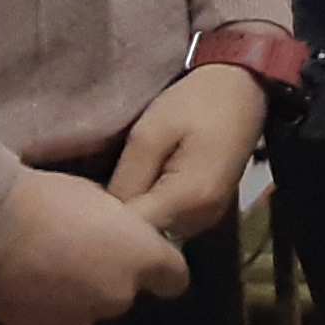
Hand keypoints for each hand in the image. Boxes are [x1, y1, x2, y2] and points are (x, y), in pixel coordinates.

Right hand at [0, 168, 192, 324]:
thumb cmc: (53, 198)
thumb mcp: (105, 199)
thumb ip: (124, 228)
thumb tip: (122, 237)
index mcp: (143, 259)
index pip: (175, 279)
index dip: (161, 269)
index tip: (143, 257)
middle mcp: (119, 297)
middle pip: (125, 295)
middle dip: (110, 279)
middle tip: (80, 254)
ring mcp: (80, 319)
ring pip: (88, 310)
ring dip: (77, 296)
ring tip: (47, 269)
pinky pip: (52, 321)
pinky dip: (44, 307)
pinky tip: (25, 283)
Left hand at [108, 63, 265, 241]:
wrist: (243, 86)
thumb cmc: (194, 102)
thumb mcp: (149, 134)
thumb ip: (126, 181)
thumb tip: (103, 219)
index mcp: (189, 200)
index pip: (133, 231)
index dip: (103, 222)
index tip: (81, 205)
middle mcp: (203, 219)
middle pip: (148, 237)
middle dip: (118, 224)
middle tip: (91, 197)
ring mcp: (209, 218)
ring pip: (159, 234)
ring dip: (135, 220)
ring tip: (113, 192)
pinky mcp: (209, 212)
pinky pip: (170, 223)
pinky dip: (151, 213)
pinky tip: (136, 191)